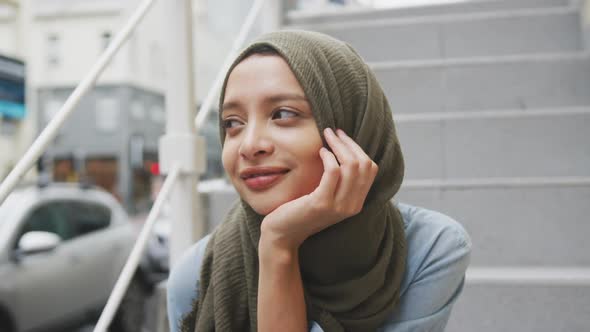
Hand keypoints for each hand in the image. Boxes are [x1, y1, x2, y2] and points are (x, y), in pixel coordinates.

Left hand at [260, 127, 378, 251]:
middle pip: (364, 164)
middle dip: (349, 143)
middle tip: (333, 132)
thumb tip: (341, 149)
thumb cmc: (301, 211)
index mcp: (356, 203)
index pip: (370, 169)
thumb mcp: (327, 196)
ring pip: (351, 166)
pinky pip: (333, 172)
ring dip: (338, 145)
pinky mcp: (322, 203)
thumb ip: (338, 181)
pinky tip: (320, 152)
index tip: (342, 137)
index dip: (358, 148)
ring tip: (326, 137)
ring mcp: (338, 206)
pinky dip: (329, 157)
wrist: (283, 234)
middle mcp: (352, 206)